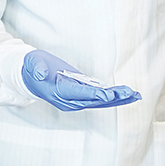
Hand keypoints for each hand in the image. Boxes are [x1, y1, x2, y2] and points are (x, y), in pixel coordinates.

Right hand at [21, 50, 141, 111]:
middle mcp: (68, 100)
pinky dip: (113, 97)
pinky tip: (126, 95)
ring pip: (99, 102)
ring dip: (117, 99)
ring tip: (134, 95)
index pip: (78, 94)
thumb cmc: (32, 68)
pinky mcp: (80, 95)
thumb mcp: (33, 63)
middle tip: (129, 93)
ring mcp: (75, 99)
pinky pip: (98, 99)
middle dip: (112, 97)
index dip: (94, 94)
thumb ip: (37, 68)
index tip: (108, 95)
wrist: (29, 77)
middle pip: (93, 100)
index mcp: (58, 92)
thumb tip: (41, 74)